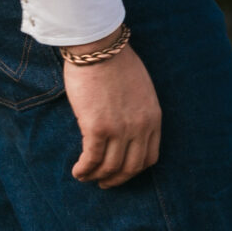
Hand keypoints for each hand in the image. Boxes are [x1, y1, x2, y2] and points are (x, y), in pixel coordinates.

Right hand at [63, 43, 161, 185]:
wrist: (100, 48)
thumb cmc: (116, 62)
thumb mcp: (141, 89)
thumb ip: (138, 111)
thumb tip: (124, 128)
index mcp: (153, 117)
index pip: (150, 157)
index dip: (134, 169)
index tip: (122, 171)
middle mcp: (140, 127)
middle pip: (131, 168)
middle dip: (116, 179)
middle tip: (103, 182)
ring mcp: (120, 129)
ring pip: (110, 167)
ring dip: (97, 177)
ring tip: (86, 177)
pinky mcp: (97, 128)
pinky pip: (91, 160)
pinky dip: (84, 170)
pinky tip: (78, 171)